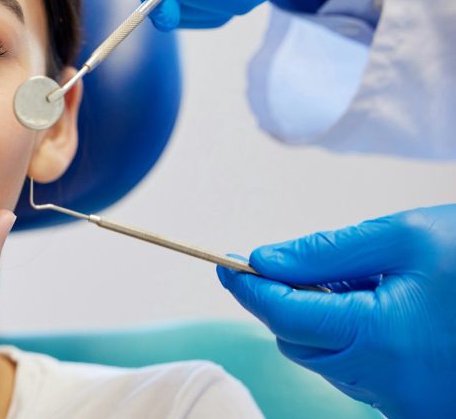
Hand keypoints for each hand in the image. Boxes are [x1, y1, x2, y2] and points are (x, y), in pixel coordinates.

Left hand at [218, 205, 455, 418]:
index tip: (224, 262)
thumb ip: (326, 252)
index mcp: (377, 337)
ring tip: (369, 281)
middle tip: (307, 263)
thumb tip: (264, 260)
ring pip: (328, 359)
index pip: (281, 313)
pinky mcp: (416, 409)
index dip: (247, 286)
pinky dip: (357, 341)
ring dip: (325, 320)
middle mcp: (384, 383)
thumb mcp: (405, 238)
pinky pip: (362, 374)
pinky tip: (389, 309)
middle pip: (299, 341)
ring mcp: (402, 403)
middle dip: (289, 301)